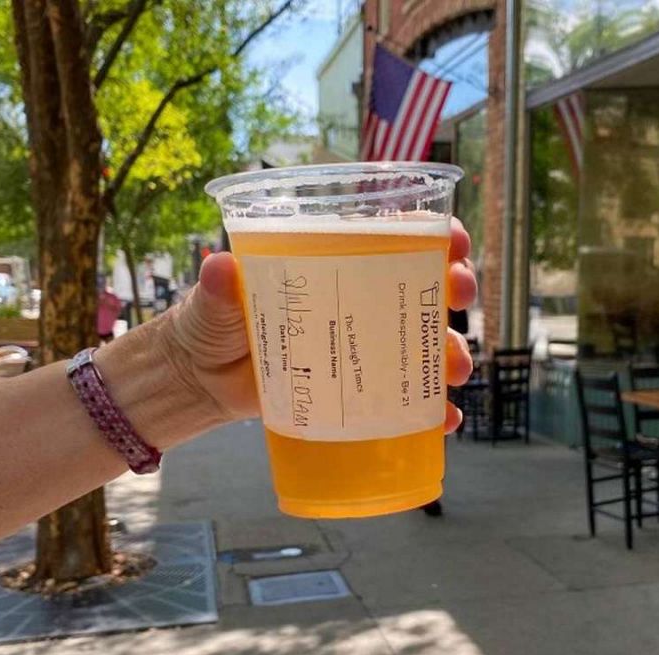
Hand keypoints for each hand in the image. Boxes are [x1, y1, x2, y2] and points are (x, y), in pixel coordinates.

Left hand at [162, 217, 478, 432]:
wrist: (202, 381)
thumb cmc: (213, 323)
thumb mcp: (215, 301)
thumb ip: (220, 287)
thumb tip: (220, 266)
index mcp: (334, 262)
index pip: (397, 237)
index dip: (435, 233)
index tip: (453, 241)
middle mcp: (360, 300)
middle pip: (425, 286)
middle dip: (454, 287)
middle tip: (457, 295)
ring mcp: (364, 346)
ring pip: (425, 343)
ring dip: (452, 352)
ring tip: (454, 369)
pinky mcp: (359, 391)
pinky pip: (408, 399)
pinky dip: (434, 408)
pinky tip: (446, 418)